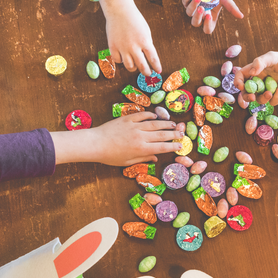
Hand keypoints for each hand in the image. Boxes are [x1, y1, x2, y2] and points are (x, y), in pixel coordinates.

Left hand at [51, 112, 183, 165]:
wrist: (95, 143)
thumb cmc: (110, 156)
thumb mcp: (127, 162)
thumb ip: (142, 158)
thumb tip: (155, 158)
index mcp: (141, 149)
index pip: (162, 147)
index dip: (172, 146)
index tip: (180, 145)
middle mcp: (140, 136)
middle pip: (161, 134)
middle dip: (173, 134)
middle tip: (182, 133)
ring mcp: (134, 126)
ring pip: (154, 123)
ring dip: (165, 123)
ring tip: (174, 124)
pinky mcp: (127, 119)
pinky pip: (142, 115)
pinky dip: (150, 115)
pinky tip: (156, 116)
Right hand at [100, 0, 161, 75]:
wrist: (119, 10)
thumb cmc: (134, 19)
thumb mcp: (146, 30)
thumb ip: (147, 43)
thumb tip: (147, 56)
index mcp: (144, 41)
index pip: (153, 58)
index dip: (156, 66)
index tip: (158, 71)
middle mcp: (134, 46)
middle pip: (142, 66)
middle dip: (146, 72)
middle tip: (148, 73)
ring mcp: (122, 47)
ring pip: (129, 66)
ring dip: (133, 68)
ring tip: (135, 66)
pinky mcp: (113, 47)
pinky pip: (118, 60)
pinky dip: (121, 61)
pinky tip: (123, 57)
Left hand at [181, 0, 242, 33]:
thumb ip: (232, 7)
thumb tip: (241, 16)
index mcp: (210, 16)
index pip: (207, 29)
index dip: (207, 25)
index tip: (209, 16)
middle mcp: (201, 14)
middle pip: (195, 23)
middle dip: (198, 16)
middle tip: (202, 8)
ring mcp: (193, 7)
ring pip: (189, 12)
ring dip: (194, 4)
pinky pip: (185, 0)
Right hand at [234, 52, 277, 105]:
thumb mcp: (272, 57)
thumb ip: (260, 62)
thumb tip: (251, 73)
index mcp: (256, 70)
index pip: (241, 76)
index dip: (238, 82)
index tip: (241, 87)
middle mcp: (260, 80)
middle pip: (246, 92)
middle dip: (247, 96)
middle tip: (252, 97)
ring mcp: (268, 89)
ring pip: (259, 99)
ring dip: (263, 98)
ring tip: (271, 92)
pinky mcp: (276, 96)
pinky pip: (271, 102)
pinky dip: (276, 97)